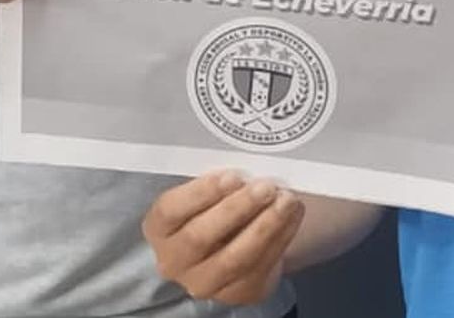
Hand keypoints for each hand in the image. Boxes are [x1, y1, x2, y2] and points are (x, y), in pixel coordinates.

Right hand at [142, 171, 303, 304]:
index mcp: (159, 227)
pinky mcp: (237, 294)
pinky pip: (260, 268)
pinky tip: (293, 215)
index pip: (171, 210)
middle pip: (201, 237)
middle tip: (265, 187)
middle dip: (237, 209)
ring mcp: (204, 282)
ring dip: (265, 226)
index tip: (233, 175)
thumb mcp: (202, 191)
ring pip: (234, 258)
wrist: (227, 244)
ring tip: (286, 200)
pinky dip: (281, 238)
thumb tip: (247, 160)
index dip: (201, 193)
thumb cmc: (212, 204)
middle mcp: (174, 261)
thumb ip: (215, 181)